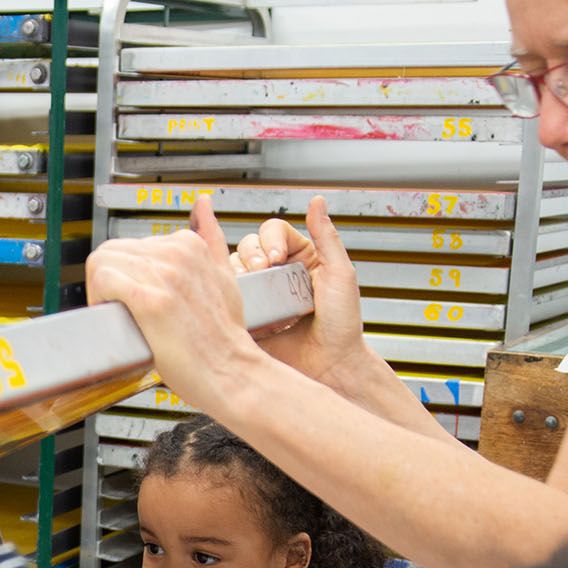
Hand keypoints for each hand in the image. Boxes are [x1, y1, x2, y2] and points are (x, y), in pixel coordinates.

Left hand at [86, 197, 259, 416]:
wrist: (231, 371)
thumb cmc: (223, 336)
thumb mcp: (225, 276)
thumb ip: (212, 238)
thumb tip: (203, 203)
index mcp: (190, 245)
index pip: (132, 245)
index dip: (126, 274)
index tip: (136, 299)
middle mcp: (177, 253)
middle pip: (112, 251)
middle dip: (108, 280)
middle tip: (121, 309)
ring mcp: (165, 275)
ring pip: (102, 262)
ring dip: (100, 291)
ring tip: (119, 315)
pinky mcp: (150, 300)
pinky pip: (102, 279)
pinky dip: (98, 298)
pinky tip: (114, 317)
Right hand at [223, 196, 381, 396]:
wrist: (330, 365)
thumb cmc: (342, 325)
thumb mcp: (340, 273)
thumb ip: (327, 236)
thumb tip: (317, 202)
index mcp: (300, 260)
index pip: (273, 232)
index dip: (271, 240)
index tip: (279, 258)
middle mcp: (277, 275)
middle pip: (248, 246)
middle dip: (252, 254)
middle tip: (263, 272)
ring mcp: (260, 296)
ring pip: (234, 269)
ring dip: (238, 272)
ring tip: (251, 288)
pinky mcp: (247, 317)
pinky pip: (227, 298)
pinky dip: (226, 294)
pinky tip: (236, 300)